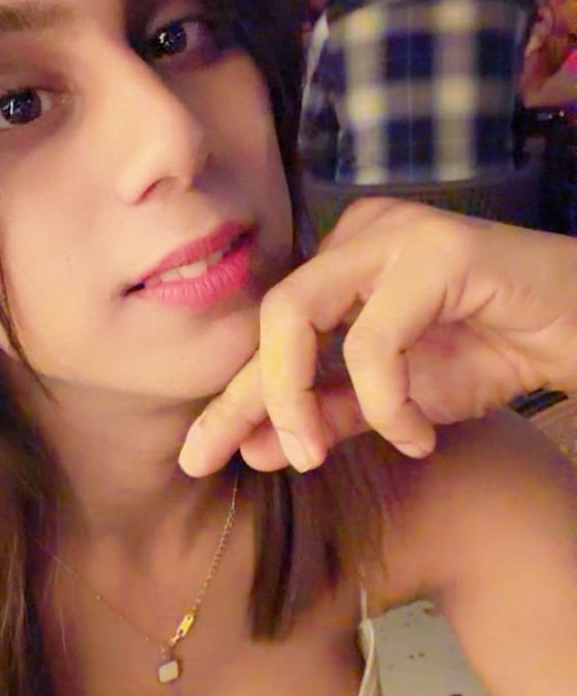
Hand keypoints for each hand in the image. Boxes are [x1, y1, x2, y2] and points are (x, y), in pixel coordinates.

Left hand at [178, 200, 576, 476]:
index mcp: (344, 262)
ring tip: (317, 454)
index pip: (272, 331)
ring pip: (300, 314)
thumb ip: (327, 416)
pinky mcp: (436, 250)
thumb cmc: (496, 353)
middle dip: (251, 397)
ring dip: (299, 398)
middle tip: (256, 461)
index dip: (233, 396)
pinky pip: (372, 339)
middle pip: (272, 316)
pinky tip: (416, 434)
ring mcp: (396, 234)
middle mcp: (361, 234)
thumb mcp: (395, 403)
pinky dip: (384, 401)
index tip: (199, 457)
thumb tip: (252, 447)